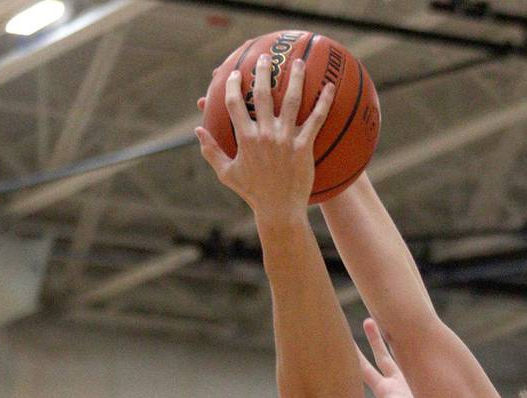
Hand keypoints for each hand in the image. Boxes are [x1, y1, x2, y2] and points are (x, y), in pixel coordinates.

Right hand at [194, 57, 334, 219]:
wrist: (279, 210)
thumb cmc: (252, 193)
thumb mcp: (227, 173)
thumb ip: (211, 150)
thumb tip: (197, 131)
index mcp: (245, 138)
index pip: (234, 103)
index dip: (232, 85)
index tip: (233, 73)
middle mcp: (265, 135)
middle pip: (262, 95)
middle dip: (262, 72)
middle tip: (266, 57)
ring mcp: (286, 139)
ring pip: (291, 101)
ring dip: (295, 78)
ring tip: (298, 62)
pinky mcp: (304, 147)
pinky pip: (316, 120)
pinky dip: (323, 103)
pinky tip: (329, 88)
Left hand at [357, 317, 431, 397]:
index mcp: (385, 392)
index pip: (365, 369)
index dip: (355, 355)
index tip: (343, 339)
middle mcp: (397, 385)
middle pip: (382, 357)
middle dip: (374, 339)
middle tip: (368, 320)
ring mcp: (413, 382)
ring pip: (402, 355)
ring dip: (394, 339)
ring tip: (390, 321)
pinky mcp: (426, 382)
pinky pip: (418, 359)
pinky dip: (414, 348)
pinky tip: (414, 335)